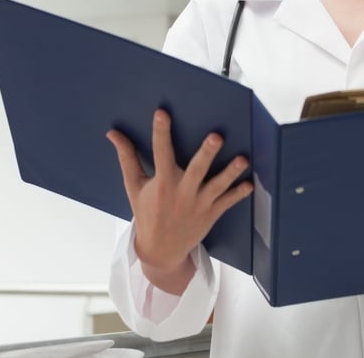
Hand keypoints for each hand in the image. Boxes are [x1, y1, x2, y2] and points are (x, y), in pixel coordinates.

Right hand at [106, 108, 253, 293]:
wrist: (160, 250)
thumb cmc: (146, 213)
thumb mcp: (134, 186)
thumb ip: (127, 158)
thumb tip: (113, 133)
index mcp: (162, 183)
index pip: (160, 153)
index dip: (161, 132)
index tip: (162, 113)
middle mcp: (182, 193)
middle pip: (197, 169)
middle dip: (207, 153)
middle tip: (216, 136)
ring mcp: (199, 204)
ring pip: (217, 185)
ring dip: (230, 173)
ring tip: (242, 159)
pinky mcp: (211, 214)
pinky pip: (228, 202)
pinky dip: (239, 193)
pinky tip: (250, 183)